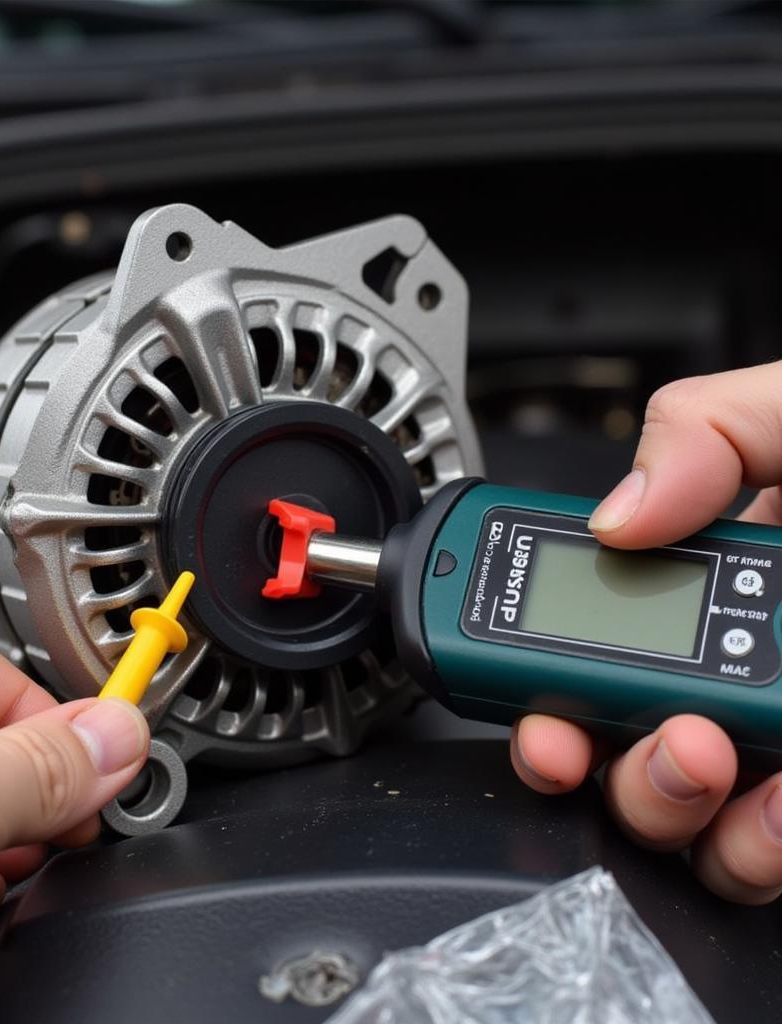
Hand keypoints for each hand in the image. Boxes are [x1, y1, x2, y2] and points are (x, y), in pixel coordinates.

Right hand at [511, 361, 781, 903]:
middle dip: (607, 757)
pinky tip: (781, 811)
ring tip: (708, 759)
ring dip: (673, 804)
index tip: (535, 699)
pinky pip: (774, 847)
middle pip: (625, 733)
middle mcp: (751, 655)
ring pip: (693, 812)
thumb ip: (708, 431)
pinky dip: (760, 845)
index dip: (543, 668)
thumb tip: (614, 515)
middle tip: (637, 735)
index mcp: (731, 566)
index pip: (600, 625)